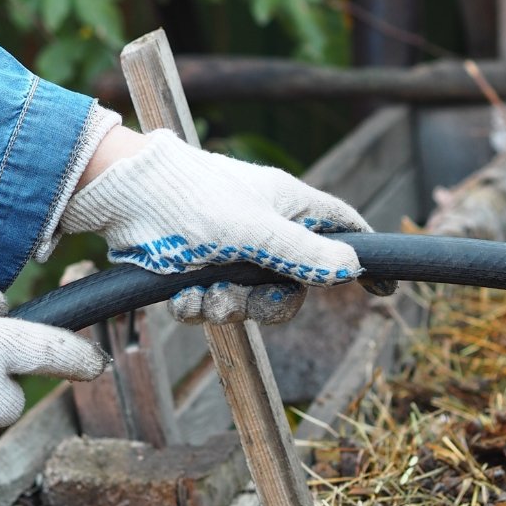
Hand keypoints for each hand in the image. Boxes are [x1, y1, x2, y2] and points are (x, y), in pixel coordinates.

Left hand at [61, 127, 371, 324]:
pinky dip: (197, 306)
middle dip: (264, 304)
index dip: (361, 257)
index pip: (341, 229)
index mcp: (288, 206)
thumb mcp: (254, 230)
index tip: (382, 288)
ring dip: (224, 307)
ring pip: (248, 300)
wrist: (122, 198)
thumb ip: (302, 252)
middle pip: (291, 284)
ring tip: (200, 298)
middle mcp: (263, 228)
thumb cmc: (191, 198)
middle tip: (239, 304)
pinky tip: (181, 298)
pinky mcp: (196, 266)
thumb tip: (353, 268)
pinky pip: (212, 301)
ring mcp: (230, 249)